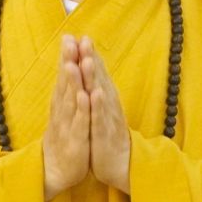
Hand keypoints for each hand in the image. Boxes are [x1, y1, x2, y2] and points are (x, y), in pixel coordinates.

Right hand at [42, 35, 90, 201]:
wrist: (53, 173)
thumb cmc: (62, 140)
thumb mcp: (64, 114)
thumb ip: (66, 92)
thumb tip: (67, 69)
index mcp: (61, 105)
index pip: (65, 77)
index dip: (67, 57)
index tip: (70, 36)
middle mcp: (62, 112)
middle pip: (66, 83)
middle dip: (68, 62)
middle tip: (69, 41)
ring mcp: (68, 126)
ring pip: (71, 100)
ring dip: (74, 81)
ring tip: (76, 62)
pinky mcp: (75, 142)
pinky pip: (80, 124)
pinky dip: (83, 110)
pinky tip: (86, 96)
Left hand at [79, 37, 130, 192]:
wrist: (121, 165)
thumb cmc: (108, 135)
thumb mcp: (101, 110)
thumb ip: (98, 89)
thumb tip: (92, 68)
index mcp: (104, 99)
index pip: (96, 73)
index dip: (88, 55)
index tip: (79, 36)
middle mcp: (108, 105)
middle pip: (98, 79)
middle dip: (90, 59)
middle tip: (84, 39)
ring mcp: (107, 119)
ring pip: (99, 96)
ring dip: (93, 78)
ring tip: (86, 60)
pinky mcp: (105, 136)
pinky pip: (101, 120)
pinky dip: (98, 107)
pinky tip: (95, 94)